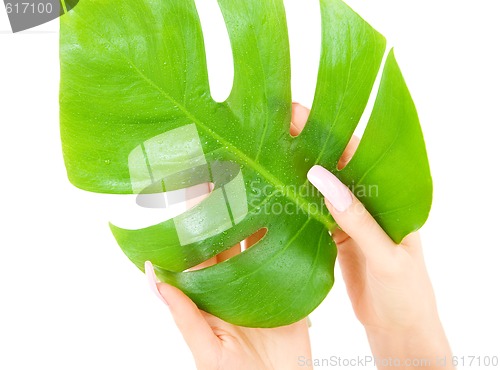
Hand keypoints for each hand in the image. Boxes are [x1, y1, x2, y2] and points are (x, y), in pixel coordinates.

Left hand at [142, 104, 325, 369]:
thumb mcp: (206, 349)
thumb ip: (184, 314)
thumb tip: (152, 274)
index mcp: (210, 293)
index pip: (198, 250)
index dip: (193, 221)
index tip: (187, 188)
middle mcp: (235, 282)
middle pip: (229, 239)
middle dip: (227, 208)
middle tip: (227, 171)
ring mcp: (264, 284)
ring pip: (259, 242)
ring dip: (260, 215)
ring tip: (261, 180)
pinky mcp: (292, 291)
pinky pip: (291, 259)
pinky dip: (293, 237)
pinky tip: (293, 212)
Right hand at [291, 100, 452, 369]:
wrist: (399, 329)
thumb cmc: (406, 292)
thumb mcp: (386, 254)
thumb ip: (356, 218)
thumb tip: (320, 177)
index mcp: (391, 198)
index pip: (361, 156)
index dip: (334, 133)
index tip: (302, 114)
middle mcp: (369, 203)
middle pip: (337, 167)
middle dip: (310, 146)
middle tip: (277, 125)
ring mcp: (350, 219)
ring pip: (321, 189)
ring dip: (299, 172)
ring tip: (270, 151)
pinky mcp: (335, 237)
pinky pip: (313, 214)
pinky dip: (295, 202)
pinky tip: (275, 190)